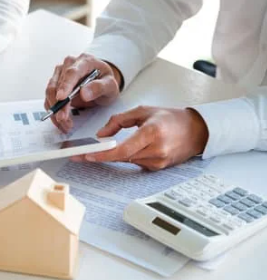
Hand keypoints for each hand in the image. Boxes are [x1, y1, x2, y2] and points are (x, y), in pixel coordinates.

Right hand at [44, 54, 122, 132]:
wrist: (101, 82)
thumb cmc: (105, 81)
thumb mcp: (110, 85)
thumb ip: (99, 87)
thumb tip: (84, 93)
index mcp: (84, 61)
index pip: (72, 73)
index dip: (65, 86)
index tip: (61, 98)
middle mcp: (69, 64)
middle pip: (58, 84)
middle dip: (59, 105)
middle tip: (63, 119)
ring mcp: (60, 73)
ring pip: (50, 92)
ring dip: (55, 110)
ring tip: (65, 124)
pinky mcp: (55, 84)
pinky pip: (49, 98)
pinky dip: (53, 112)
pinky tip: (61, 122)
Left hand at [71, 106, 208, 170]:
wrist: (196, 131)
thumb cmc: (170, 118)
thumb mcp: (143, 111)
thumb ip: (119, 121)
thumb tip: (101, 135)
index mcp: (152, 132)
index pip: (122, 149)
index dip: (103, 155)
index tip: (88, 155)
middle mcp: (156, 149)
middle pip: (122, 157)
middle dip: (102, 155)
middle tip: (83, 154)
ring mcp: (158, 161)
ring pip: (127, 160)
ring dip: (116, 155)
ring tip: (105, 148)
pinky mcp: (158, 168)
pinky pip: (136, 163)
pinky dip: (129, 156)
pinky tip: (132, 148)